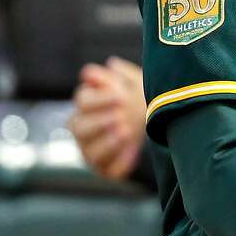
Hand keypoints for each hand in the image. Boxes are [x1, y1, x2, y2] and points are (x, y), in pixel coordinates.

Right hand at [68, 57, 145, 180]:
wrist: (155, 124)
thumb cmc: (139, 99)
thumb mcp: (135, 83)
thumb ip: (122, 74)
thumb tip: (110, 64)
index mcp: (87, 105)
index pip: (83, 100)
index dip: (99, 99)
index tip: (121, 96)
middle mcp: (84, 129)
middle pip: (79, 128)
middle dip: (98, 122)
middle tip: (119, 116)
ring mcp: (92, 150)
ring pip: (90, 152)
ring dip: (106, 144)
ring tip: (125, 133)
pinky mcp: (106, 168)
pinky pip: (108, 170)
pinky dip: (119, 163)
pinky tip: (133, 152)